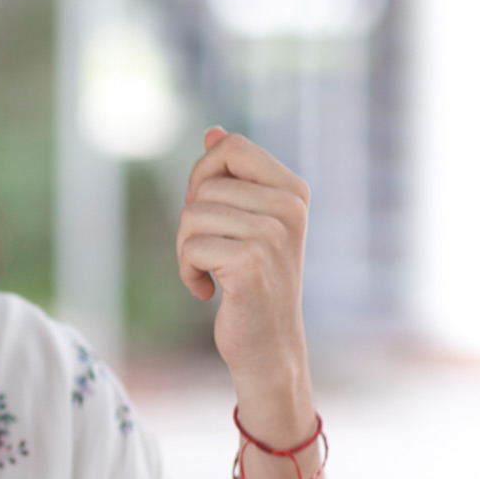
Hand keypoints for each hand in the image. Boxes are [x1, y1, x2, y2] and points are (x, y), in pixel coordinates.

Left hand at [176, 127, 311, 389]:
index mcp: (293, 190)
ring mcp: (273, 234)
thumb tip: (213, 131)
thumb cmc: (254, 283)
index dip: (203, 174)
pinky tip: (209, 291)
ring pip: (191, 215)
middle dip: (191, 221)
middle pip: (204, 184)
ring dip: (187, 250)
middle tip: (211, 252)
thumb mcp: (248, 224)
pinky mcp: (251, 262)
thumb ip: (234, 177)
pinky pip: (189, 248)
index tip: (208, 209)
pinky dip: (187, 273)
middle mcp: (289, 208)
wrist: (269, 346)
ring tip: (212, 273)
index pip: (231, 147)